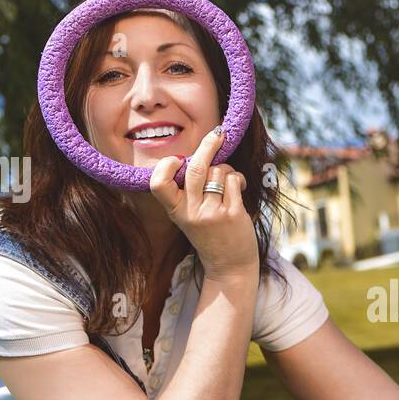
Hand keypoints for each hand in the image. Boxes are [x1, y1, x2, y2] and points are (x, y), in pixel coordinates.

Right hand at [149, 127, 256, 281]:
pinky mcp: (232, 214)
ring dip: (227, 170)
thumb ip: (189, 189)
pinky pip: (233, 180)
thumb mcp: (189, 214)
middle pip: (195, 168)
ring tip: (229, 182)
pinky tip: (239, 188)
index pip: (159, 183)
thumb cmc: (210, 232)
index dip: (166, 166)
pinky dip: (238, 179)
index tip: (178, 160)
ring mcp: (212, 213)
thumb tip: (201, 152)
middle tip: (218, 135)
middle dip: (208, 146)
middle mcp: (191, 212)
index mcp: (175, 210)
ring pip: (218, 171)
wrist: (229, 264)